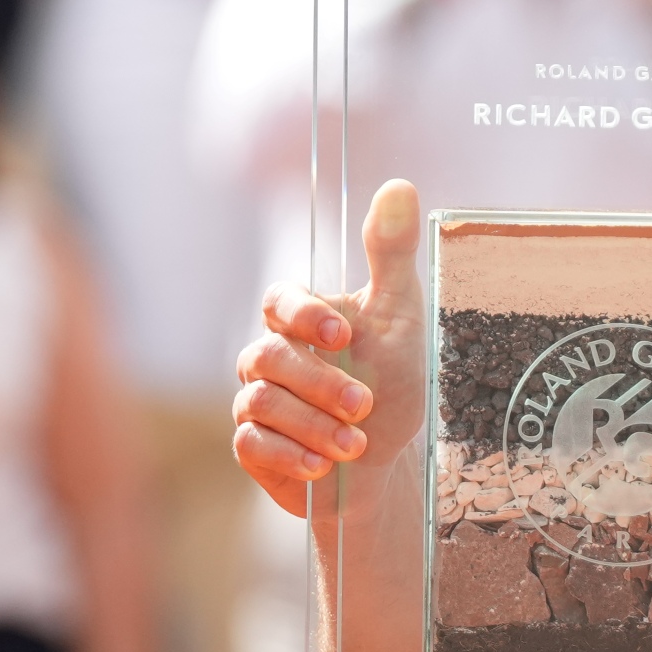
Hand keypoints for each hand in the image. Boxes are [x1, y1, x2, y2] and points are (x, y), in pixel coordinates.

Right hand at [232, 177, 425, 511]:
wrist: (385, 464)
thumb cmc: (392, 383)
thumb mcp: (401, 317)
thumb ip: (392, 254)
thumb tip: (399, 185)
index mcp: (302, 320)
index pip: (279, 301)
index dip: (303, 315)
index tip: (344, 335)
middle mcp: (270, 356)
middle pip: (267, 357)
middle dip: (319, 383)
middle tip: (364, 405)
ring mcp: (256, 402)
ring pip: (259, 402)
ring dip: (313, 425)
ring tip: (355, 444)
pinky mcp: (253, 448)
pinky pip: (251, 445)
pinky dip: (290, 455)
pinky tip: (322, 467)